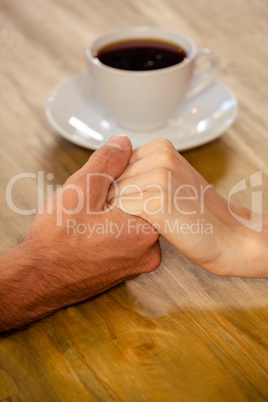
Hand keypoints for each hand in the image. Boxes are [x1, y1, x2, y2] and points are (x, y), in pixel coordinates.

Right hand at [0, 135, 160, 331]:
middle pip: (142, 205)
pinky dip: (113, 230)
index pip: (149, 187)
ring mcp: (139, 263)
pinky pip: (127, 240)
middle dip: (118, 196)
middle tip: (90, 204)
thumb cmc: (57, 240)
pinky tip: (91, 232)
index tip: (99, 186)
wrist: (39, 278)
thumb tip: (125, 144)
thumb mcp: (81, 190)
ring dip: (114, 213)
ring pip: (133, 222)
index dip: (122, 178)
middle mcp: (150, 250)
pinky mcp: (127, 270)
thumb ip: (107, 163)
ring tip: (88, 220)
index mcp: (145, 228)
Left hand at [108, 138, 267, 277]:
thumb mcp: (171, 177)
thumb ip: (142, 169)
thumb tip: (105, 171)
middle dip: (116, 200)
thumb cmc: (195, 211)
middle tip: (137, 216)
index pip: (116, 164)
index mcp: (162, 146)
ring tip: (142, 222)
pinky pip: (121, 210)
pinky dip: (124, 223)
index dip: (117, 187)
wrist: (227, 234)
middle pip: (113, 178)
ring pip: (114, 195)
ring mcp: (160, 177)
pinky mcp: (158, 202)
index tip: (131, 202)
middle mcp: (160, 156)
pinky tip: (144, 228)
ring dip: (118, 213)